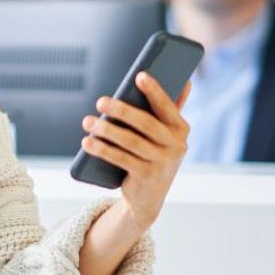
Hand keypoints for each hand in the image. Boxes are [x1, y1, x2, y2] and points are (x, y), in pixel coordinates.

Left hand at [80, 74, 191, 231]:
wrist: (148, 198)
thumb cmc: (153, 156)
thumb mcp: (165, 135)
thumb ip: (171, 110)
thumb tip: (186, 80)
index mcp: (181, 129)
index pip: (167, 106)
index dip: (154, 91)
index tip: (139, 76)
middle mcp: (176, 146)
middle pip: (145, 124)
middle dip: (121, 110)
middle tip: (100, 101)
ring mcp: (162, 163)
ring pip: (130, 142)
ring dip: (106, 130)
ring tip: (88, 121)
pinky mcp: (146, 177)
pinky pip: (121, 159)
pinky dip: (102, 150)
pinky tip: (88, 142)